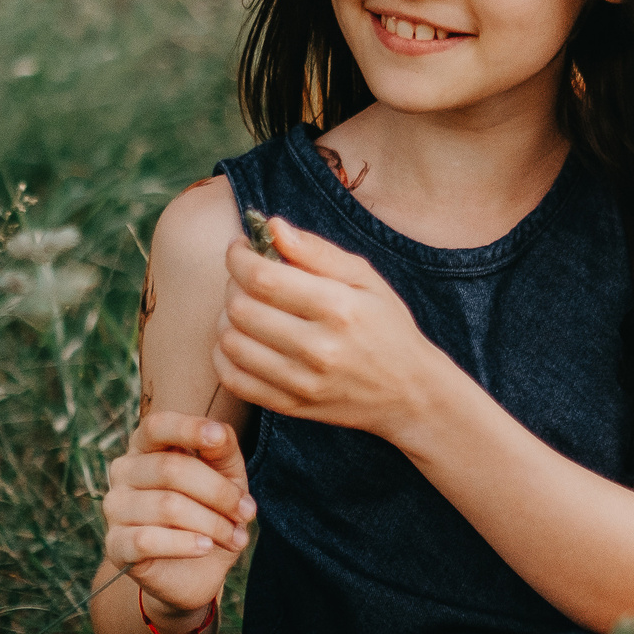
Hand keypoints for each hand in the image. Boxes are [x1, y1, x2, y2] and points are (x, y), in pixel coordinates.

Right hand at [102, 410, 253, 619]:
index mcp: (146, 446)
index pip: (157, 426)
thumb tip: (218, 433)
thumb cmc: (210, 511)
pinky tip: (205, 548)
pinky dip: (184, 544)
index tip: (218, 437)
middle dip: (218, 492)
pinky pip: (148, 540)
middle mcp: (124, 471)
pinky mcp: (115, 545)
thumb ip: (222, 449)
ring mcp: (115, 508)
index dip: (187, 428)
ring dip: (211, 524)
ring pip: (167, 506)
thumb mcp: (226, 475)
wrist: (197, 571)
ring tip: (235, 538)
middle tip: (246, 513)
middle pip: (170, 469)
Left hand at [213, 218, 451, 439]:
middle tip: (247, 277)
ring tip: (247, 307)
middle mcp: (319, 348)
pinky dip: (225, 355)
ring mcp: (302, 382)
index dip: (238, 256)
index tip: (240, 247)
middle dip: (233, 283)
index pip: (262, 277)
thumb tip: (273, 227)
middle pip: (241, 308)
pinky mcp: (291, 406)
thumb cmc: (386, 326)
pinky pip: (233, 379)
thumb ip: (316, 250)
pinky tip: (244, 340)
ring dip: (228, 317)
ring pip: (230, 343)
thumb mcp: (366, 278)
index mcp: (339, 308)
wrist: (409, 392)